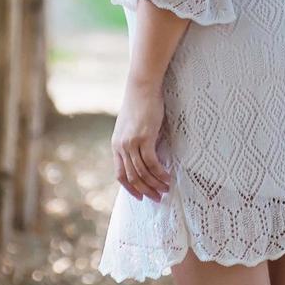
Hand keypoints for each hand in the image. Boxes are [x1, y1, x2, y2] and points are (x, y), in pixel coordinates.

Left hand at [112, 77, 172, 201]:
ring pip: (142, 172)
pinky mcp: (144, 138)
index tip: (140, 197)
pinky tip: (168, 177)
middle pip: (132, 177)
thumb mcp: (132, 126)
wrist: (142, 87)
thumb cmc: (140, 104)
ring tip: (166, 189)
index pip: (120, 175)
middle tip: (158, 198)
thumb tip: (146, 155)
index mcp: (116, 145)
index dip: (130, 189)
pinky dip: (160, 172)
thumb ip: (135, 142)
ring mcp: (131, 143)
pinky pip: (152, 162)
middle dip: (145, 190)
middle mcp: (121, 147)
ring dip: (154, 184)